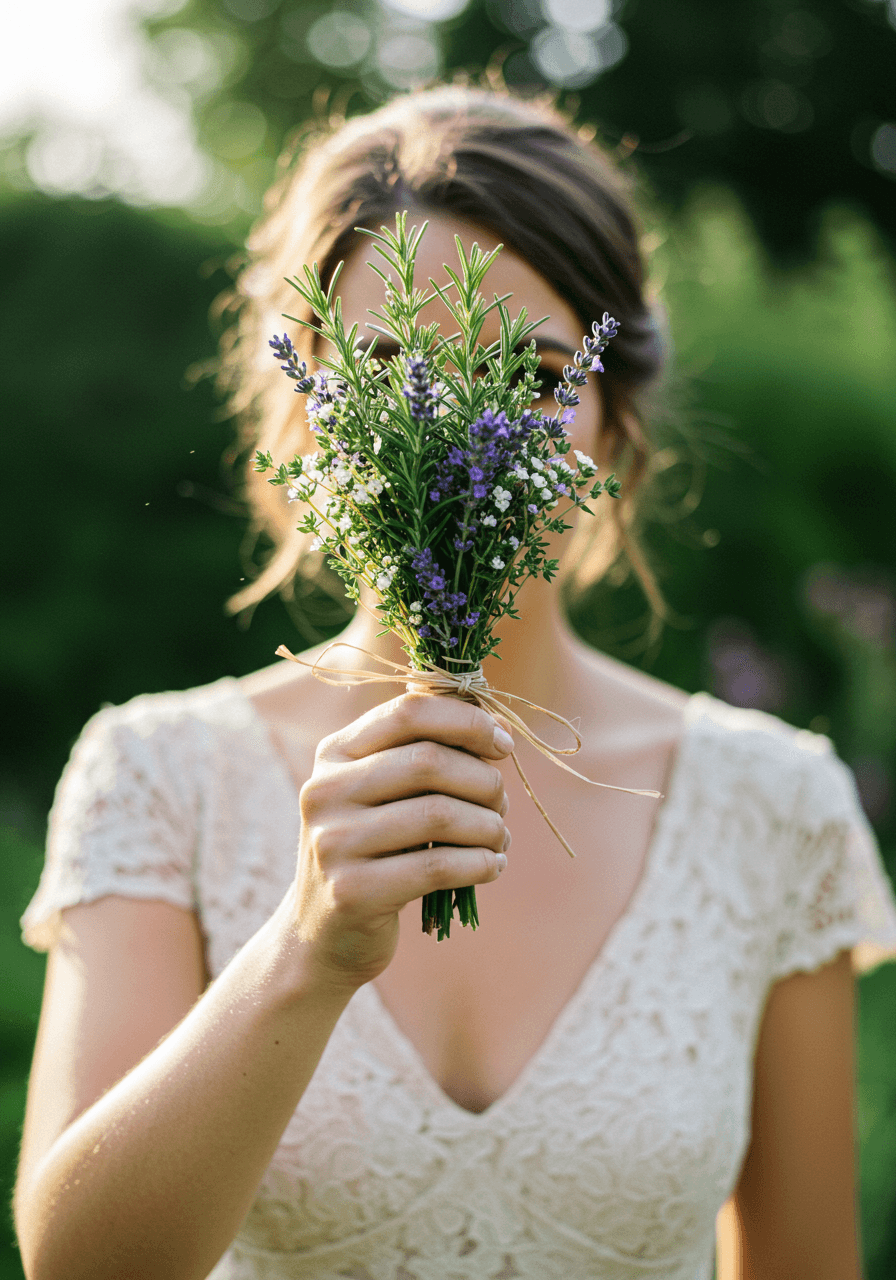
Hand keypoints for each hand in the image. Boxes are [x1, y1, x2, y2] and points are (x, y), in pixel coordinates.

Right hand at [291, 692, 512, 988]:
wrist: (323, 935)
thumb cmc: (372, 852)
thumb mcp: (383, 795)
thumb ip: (425, 755)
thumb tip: (496, 725)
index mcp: (334, 754)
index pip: (409, 711)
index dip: (468, 722)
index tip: (504, 745)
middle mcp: (325, 790)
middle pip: (429, 760)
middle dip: (484, 780)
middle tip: (501, 803)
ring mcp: (333, 842)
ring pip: (440, 815)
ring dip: (488, 826)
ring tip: (498, 838)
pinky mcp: (352, 891)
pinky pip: (438, 867)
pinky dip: (480, 864)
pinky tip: (491, 867)